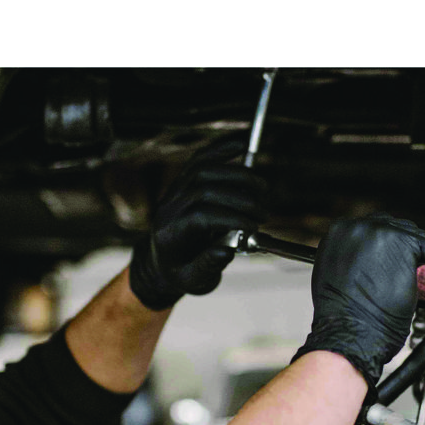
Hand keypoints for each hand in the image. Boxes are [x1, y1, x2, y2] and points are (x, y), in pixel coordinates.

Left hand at [129, 140, 267, 309]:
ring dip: (237, 174)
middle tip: (263, 211)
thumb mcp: (194, 280)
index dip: (230, 217)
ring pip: (202, 169)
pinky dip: (221, 149)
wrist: (160, 262)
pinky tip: (242, 143)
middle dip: (239, 197)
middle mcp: (168, 208)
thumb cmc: (181, 273)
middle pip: (203, 188)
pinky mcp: (182, 181)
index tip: (253, 225)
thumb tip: (227, 250)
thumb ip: (209, 265)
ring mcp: (174, 192)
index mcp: (170, 235)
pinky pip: (200, 158)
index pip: (200, 217)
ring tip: (262, 188)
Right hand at [292, 214, 424, 405]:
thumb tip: (371, 257)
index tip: (394, 265)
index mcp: (338, 233)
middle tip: (407, 278)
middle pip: (395, 229)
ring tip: (415, 289)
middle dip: (405, 254)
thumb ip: (351, 257)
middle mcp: (357, 228)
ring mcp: (381, 233)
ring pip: (415, 238)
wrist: (349, 333)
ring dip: (419, 263)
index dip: (387, 250)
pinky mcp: (404, 243)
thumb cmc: (342, 316)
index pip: (373, 229)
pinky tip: (424, 290)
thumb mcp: (335, 275)